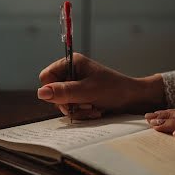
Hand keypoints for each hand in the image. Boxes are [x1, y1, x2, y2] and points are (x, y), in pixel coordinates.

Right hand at [38, 53, 164, 118]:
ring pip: (62, 103)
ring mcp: (76, 85)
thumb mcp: (87, 91)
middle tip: (85, 105)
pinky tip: (95, 110)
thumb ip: (63, 92)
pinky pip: (72, 108)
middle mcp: (71, 72)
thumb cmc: (113, 89)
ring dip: (77, 110)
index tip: (68, 97)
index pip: (46, 77)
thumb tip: (41, 93)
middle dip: (69, 103)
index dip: (53, 90)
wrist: (133, 98)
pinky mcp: (81, 95)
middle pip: (53, 93)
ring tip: (93, 108)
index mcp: (71, 63)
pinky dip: (83, 112)